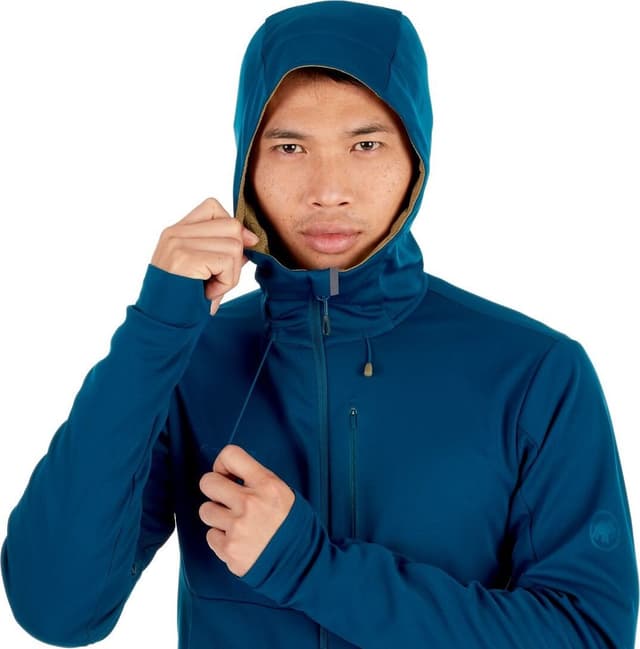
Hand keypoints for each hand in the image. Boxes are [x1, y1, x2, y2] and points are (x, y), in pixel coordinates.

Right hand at [150, 197, 259, 315]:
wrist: (160, 325)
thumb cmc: (184, 301)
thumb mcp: (205, 270)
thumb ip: (225, 250)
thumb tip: (253, 239)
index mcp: (176, 231)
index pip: (214, 208)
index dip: (231, 228)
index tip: (232, 254)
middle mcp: (175, 232)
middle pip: (231, 226)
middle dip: (235, 257)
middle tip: (217, 279)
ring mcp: (178, 243)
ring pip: (235, 246)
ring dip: (230, 275)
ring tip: (209, 287)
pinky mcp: (185, 258)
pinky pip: (228, 263)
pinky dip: (226, 283)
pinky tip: (208, 293)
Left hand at [198, 444, 295, 577]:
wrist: (303, 566)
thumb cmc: (297, 529)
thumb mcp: (286, 494)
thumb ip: (259, 483)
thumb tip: (234, 476)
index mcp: (266, 485)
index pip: (231, 455)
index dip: (223, 464)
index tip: (226, 473)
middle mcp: (250, 503)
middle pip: (208, 482)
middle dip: (214, 489)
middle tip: (224, 498)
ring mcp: (237, 527)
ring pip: (206, 510)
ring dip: (217, 516)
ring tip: (234, 523)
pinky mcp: (229, 549)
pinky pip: (211, 536)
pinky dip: (221, 539)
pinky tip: (238, 540)